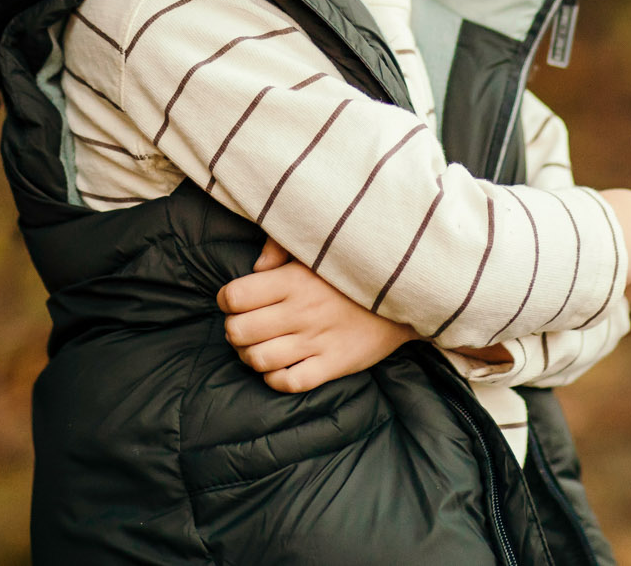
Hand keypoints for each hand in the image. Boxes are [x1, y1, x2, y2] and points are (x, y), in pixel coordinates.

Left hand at [216, 237, 416, 392]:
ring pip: (259, 360)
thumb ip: (281, 247)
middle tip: (244, 327)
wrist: (404, 294)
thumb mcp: (318, 247)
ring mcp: (317, 341)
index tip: (234, 301)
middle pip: (239, 331)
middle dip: (233, 330)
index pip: (235, 296)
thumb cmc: (351, 270)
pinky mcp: (334, 365)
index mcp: (293, 280)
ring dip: (249, 357)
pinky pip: (289, 383)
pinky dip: (275, 379)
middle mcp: (301, 312)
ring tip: (257, 348)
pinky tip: (279, 367)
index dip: (226, 300)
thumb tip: (255, 268)